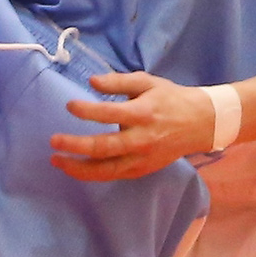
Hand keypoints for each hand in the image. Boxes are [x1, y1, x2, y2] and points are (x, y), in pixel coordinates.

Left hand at [51, 70, 216, 179]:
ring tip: (58, 161)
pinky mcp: (143, 170)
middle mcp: (142, 139)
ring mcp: (142, 158)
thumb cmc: (170, 99)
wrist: (201, 123)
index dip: (88, 111)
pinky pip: (114, 175)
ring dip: (79, 168)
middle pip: (104, 147)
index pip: (110, 114)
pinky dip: (93, 174)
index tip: (69, 105)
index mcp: (143, 113)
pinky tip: (76, 168)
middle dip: (76, 146)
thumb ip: (118, 81)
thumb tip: (91, 81)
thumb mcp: (147, 82)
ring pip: (106, 170)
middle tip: (53, 141)